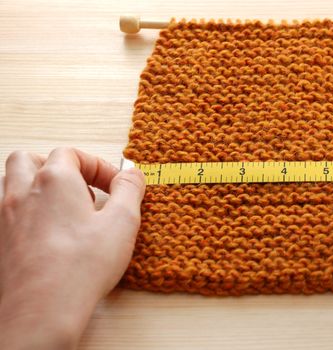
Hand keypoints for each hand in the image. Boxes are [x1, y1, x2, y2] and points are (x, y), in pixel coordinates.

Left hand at [0, 148, 144, 348]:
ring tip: (65, 206)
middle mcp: (23, 192)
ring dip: (38, 184)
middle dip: (57, 166)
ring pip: (13, 182)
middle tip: (81, 187)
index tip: (116, 186)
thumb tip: (132, 174)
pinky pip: (8, 211)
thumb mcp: (123, 221)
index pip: (73, 154)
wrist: (42, 309)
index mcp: (54, 180)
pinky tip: (49, 231)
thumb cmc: (81, 266)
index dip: (99, 166)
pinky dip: (28, 210)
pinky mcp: (2, 240)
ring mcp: (7, 217)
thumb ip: (130, 189)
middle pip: (31, 160)